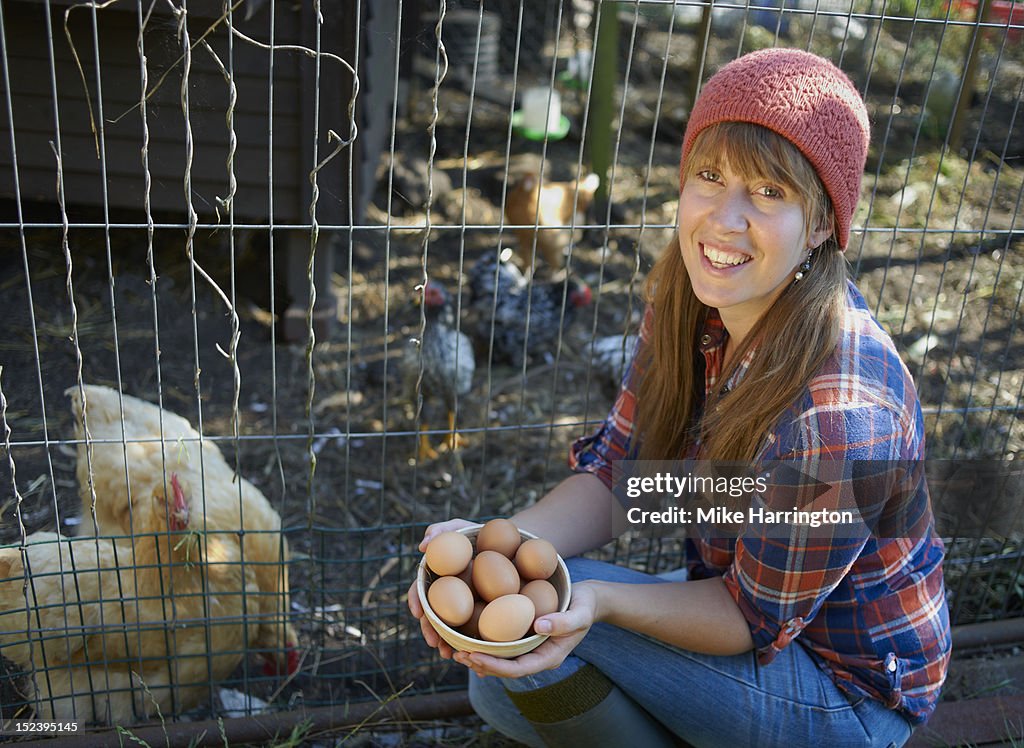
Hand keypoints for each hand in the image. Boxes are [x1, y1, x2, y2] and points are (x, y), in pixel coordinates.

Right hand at [407, 517, 478, 659]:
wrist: (508, 544)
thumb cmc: (478, 533)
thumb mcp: (459, 527)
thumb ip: (442, 530)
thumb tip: (424, 546)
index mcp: (435, 577)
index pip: (419, 591)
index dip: (416, 602)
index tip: (418, 613)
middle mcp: (445, 594)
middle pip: (432, 615)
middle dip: (429, 631)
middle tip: (434, 644)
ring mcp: (462, 605)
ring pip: (450, 628)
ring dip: (447, 643)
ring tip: (450, 655)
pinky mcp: (480, 613)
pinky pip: (473, 630)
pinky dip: (470, 643)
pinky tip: (473, 654)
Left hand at [453, 581, 600, 678]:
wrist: (589, 600)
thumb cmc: (586, 605)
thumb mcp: (580, 612)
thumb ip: (563, 622)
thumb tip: (537, 626)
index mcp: (549, 657)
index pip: (518, 669)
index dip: (494, 666)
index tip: (473, 656)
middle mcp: (538, 657)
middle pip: (505, 670)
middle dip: (481, 664)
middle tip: (457, 654)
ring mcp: (531, 649)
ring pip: (502, 660)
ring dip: (480, 658)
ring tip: (457, 650)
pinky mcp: (526, 638)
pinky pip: (504, 647)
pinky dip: (487, 646)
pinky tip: (471, 640)